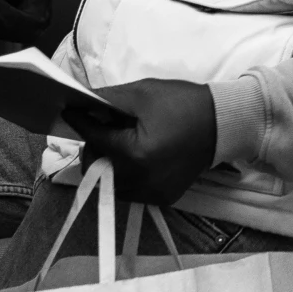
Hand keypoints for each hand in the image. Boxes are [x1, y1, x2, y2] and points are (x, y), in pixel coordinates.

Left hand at [67, 79, 216, 205]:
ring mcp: (151, 193)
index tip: (69, 111)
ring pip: (111, 181)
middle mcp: (140, 180)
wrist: (223, 124)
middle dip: (96, 144)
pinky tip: (139, 156)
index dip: (80, 122)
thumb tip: (78, 101)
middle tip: (106, 126)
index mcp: (134, 154)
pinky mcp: (162, 198)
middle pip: (97, 165)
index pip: (94, 138)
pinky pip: (130, 190)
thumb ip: (107, 98)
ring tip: (123, 142)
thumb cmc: (184, 104)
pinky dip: (127, 174)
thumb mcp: (144, 93)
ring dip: (109, 161)